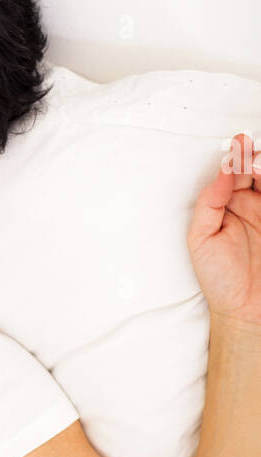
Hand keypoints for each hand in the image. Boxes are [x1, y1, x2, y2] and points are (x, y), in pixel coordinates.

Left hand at [188, 133, 260, 325]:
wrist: (245, 311)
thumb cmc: (219, 278)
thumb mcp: (201, 239)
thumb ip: (209, 203)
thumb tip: (221, 173)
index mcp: (228, 205)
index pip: (235, 171)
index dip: (237, 156)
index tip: (238, 146)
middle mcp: (251, 205)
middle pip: (257, 170)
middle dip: (255, 158)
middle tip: (253, 155)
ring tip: (259, 165)